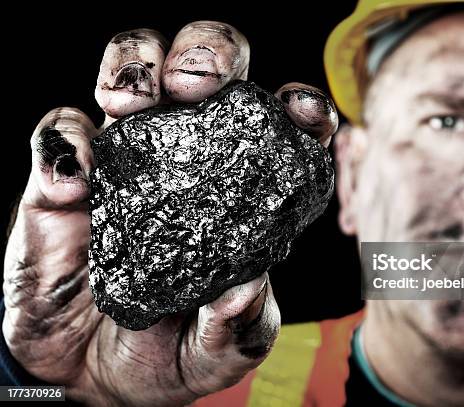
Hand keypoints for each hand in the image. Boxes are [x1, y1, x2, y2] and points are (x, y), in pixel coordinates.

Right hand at [3, 22, 337, 406]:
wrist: (92, 377)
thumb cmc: (172, 352)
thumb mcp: (224, 350)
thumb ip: (242, 324)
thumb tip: (246, 289)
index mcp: (241, 190)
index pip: (279, 126)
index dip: (298, 107)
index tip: (301, 112)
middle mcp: (186, 161)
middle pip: (205, 72)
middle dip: (209, 54)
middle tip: (200, 86)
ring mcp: (124, 165)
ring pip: (130, 74)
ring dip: (134, 67)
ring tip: (134, 101)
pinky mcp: (62, 184)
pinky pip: (59, 138)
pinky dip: (64, 144)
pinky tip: (75, 181)